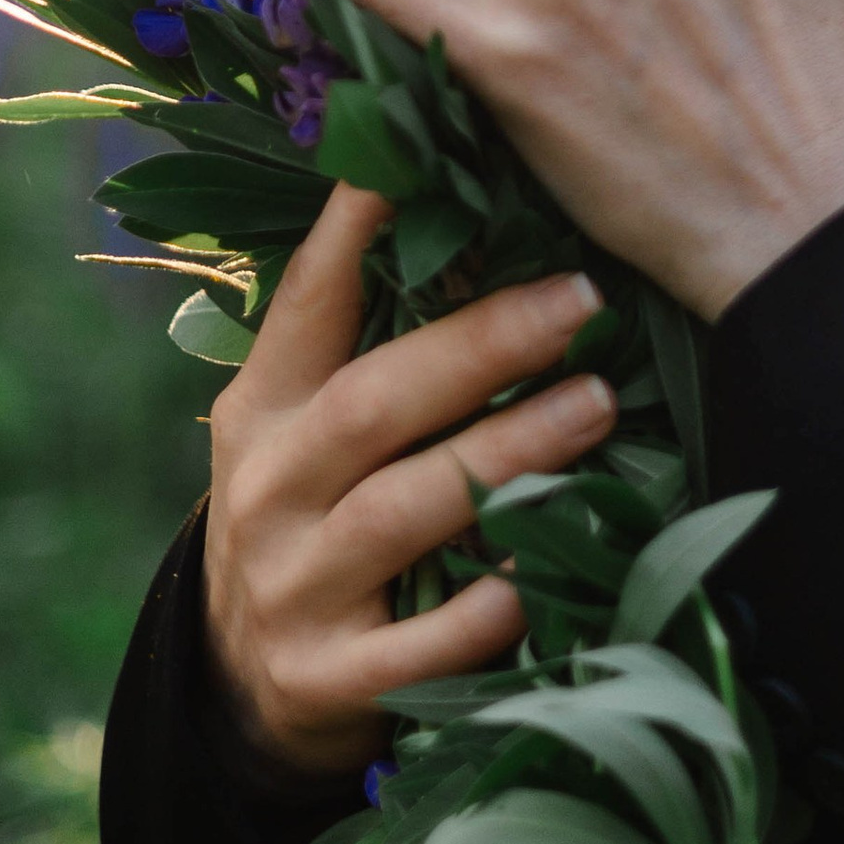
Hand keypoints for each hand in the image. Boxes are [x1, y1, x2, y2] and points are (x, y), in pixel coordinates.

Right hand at [203, 178, 617, 782]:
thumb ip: (368, 343)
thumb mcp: (304, 429)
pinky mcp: (328, 681)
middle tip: (580, 300)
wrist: (245, 693)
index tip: (407, 151)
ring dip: (507, 451)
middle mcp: (266, 491)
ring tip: (598, 403)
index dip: (354, 227)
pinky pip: (422, 641)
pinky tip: (552, 565)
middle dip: (481, 346)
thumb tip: (476, 211)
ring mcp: (293, 589)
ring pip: (403, 510)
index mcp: (261, 409)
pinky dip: (489, 604)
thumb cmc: (311, 521)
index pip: (306, 303)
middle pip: (374, 404)